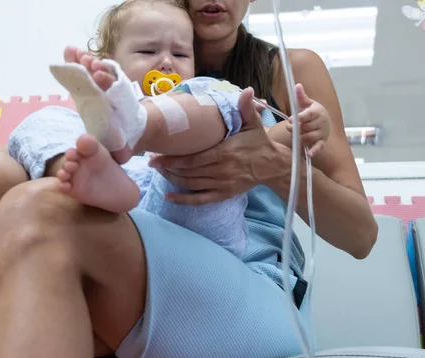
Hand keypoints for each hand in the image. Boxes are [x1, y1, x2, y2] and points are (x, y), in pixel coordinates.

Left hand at [148, 88, 287, 204]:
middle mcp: (221, 170)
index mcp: (224, 152)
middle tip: (151, 161)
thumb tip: (247, 90)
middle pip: (188, 172)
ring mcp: (221, 184)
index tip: (156, 155)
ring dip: (172, 179)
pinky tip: (168, 198)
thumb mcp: (254, 124)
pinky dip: (183, 200)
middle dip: (167, 167)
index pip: (193, 158)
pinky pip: (200, 199)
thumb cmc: (259, 142)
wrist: (273, 166)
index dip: (172, 159)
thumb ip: (246, 108)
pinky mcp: (223, 194)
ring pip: (191, 184)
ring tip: (158, 172)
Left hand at [287, 83, 330, 157]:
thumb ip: (301, 96)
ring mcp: (322, 133)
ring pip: (308, 137)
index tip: (290, 119)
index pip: (308, 115)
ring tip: (293, 134)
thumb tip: (296, 85)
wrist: (324, 122)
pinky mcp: (322, 142)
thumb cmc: (312, 112)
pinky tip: (309, 154)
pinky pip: (318, 147)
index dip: (299, 118)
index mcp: (317, 111)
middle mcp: (322, 122)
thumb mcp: (307, 103)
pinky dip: (314, 151)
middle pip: (306, 128)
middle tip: (288, 126)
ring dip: (298, 137)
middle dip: (295, 128)